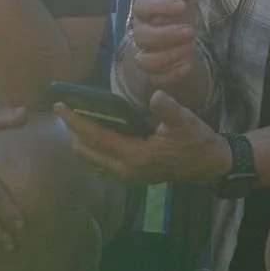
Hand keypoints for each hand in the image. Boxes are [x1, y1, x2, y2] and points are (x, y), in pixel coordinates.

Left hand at [55, 90, 230, 185]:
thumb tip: (156, 95)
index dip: (76, 122)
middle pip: (87, 151)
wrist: (209, 166)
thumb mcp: (186, 122)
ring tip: (74, 119)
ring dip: (80, 140)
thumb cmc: (197, 142)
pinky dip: (91, 146)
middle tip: (65, 109)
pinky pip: (101, 161)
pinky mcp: (131, 174)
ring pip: (92, 159)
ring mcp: (128, 175)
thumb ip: (169, 110)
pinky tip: (94, 131)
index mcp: (136, 156)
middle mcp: (126, 169)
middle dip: (72, 131)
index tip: (60, 106)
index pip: (96, 138)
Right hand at [129, 0, 204, 88]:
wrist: (170, 45)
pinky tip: (187, 66)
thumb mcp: (180, 1)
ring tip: (190, 48)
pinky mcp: (153, 75)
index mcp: (145, 13)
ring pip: (146, 61)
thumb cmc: (173, 18)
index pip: (141, 6)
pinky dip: (172, 74)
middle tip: (190, 32)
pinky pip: (156, 79)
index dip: (159, 6)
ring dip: (169, 56)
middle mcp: (140, 35)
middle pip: (142, 37)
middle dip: (166, 35)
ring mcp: (145, 56)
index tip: (181, 5)